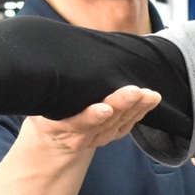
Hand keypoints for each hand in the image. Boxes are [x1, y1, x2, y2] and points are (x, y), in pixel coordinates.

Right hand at [28, 85, 161, 154]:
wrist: (54, 135)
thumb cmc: (48, 105)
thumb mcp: (44, 97)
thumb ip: (55, 85)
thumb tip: (56, 55)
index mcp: (58, 125)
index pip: (77, 123)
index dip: (92, 117)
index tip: (105, 108)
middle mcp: (79, 136)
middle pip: (103, 122)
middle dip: (121, 106)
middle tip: (136, 92)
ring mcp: (96, 138)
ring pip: (118, 124)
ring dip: (136, 109)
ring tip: (150, 95)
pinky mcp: (110, 136)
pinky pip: (126, 125)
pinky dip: (140, 113)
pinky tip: (150, 101)